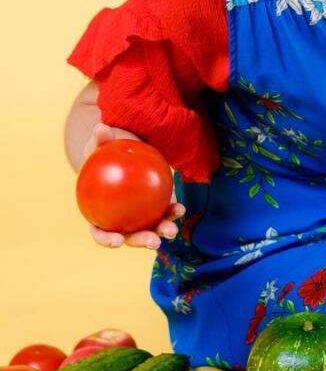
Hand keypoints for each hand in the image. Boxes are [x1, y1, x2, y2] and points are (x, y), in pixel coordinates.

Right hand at [81, 123, 184, 250]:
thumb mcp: (99, 144)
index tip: (117, 240)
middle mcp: (120, 217)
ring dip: (162, 230)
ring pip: (150, 227)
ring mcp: (139, 213)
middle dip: (142, 241)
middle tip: (154, 241)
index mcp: (99, 212)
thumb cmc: (105, 150)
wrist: (123, 148)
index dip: (106, 239)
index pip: (100, 231)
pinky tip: (180, 209)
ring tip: (171, 230)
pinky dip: (172, 211)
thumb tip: (101, 129)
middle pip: (129, 235)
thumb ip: (99, 140)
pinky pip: (164, 209)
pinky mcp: (156, 204)